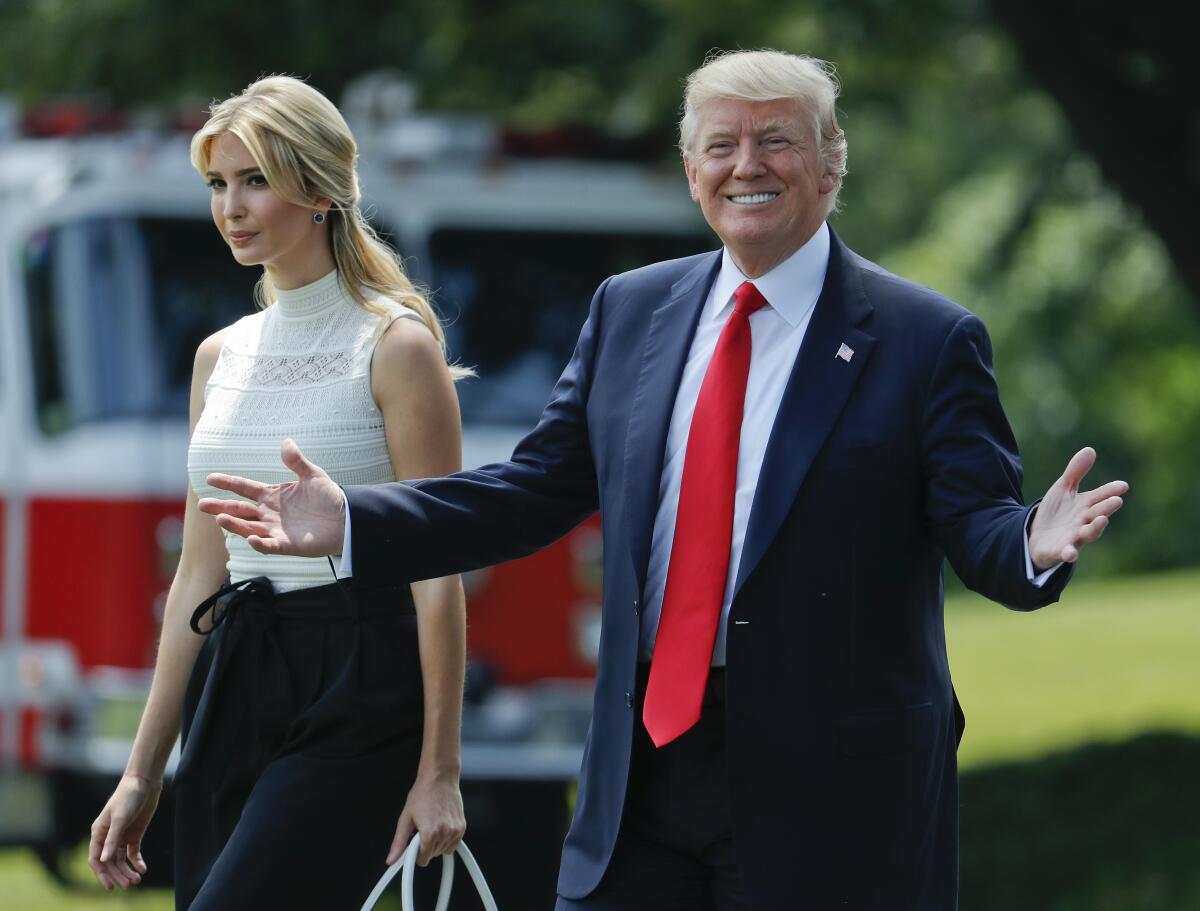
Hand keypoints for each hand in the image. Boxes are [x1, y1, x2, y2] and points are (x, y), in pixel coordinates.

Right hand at [88, 773, 161, 890]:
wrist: (145, 782)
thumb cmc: (128, 796)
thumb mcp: (120, 818)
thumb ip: (112, 839)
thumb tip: (103, 861)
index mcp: (98, 833)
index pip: (95, 859)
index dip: (101, 874)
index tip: (110, 886)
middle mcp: (108, 837)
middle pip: (109, 862)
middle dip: (117, 875)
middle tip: (128, 886)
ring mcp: (122, 836)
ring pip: (120, 860)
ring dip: (127, 871)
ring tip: (136, 880)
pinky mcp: (135, 834)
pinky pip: (133, 853)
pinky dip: (137, 862)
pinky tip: (143, 869)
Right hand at [197, 439, 344, 556]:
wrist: (347, 520)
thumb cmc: (329, 498)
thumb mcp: (313, 475)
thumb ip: (297, 461)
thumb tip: (286, 441)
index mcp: (273, 495)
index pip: (245, 488)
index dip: (228, 483)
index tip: (210, 478)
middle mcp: (270, 513)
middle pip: (240, 510)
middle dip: (222, 507)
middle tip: (202, 504)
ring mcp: (277, 530)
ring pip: (249, 528)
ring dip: (235, 524)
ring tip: (220, 518)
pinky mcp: (288, 545)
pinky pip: (270, 546)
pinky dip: (260, 544)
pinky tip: (251, 539)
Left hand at [387, 770, 465, 866]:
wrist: (440, 777)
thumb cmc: (423, 793)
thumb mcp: (405, 818)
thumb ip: (398, 843)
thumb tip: (391, 859)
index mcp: (430, 834)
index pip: (422, 860)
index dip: (415, 853)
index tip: (414, 844)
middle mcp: (445, 833)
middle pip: (432, 855)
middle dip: (425, 845)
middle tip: (422, 828)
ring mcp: (455, 830)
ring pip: (443, 850)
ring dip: (436, 842)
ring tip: (432, 824)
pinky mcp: (462, 827)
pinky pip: (453, 844)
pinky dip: (446, 839)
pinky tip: (441, 825)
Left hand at [1028, 447, 1127, 571]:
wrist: (1036, 537)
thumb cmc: (1055, 513)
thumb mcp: (1063, 489)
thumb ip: (1075, 472)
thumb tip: (1090, 449)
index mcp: (1085, 506)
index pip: (1100, 496)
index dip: (1111, 491)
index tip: (1123, 485)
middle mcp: (1083, 522)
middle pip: (1097, 514)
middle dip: (1106, 508)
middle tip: (1116, 500)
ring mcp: (1074, 537)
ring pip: (1088, 534)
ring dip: (1095, 528)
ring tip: (1102, 519)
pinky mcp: (1060, 551)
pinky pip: (1066, 553)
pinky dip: (1069, 553)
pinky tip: (1071, 554)